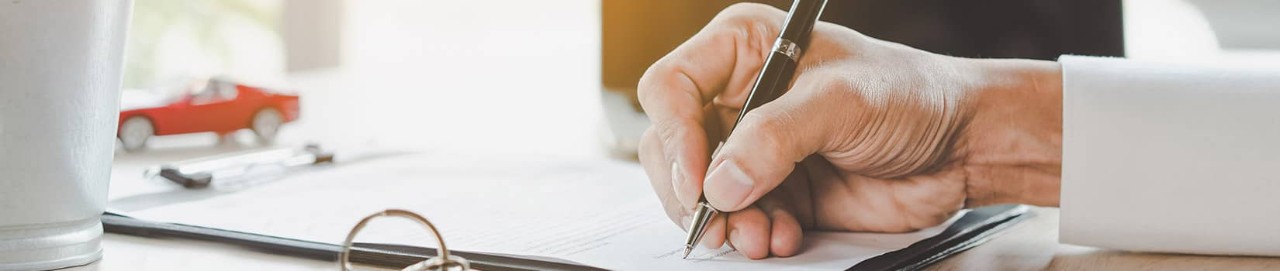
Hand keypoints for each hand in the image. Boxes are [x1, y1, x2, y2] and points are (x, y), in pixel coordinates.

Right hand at [637, 3, 1063, 258]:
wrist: (963, 146)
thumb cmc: (912, 95)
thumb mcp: (842, 102)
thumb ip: (776, 137)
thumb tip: (721, 181)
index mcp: (742, 50)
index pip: (670, 88)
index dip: (674, 135)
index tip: (698, 178)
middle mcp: (739, 98)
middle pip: (673, 147)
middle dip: (694, 191)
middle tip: (717, 221)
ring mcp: (755, 148)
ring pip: (701, 192)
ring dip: (726, 222)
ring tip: (759, 236)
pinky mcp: (775, 190)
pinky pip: (739, 219)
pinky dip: (756, 235)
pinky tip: (786, 235)